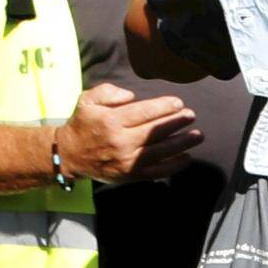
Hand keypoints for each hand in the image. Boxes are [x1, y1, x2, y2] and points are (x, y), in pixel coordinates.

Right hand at [63, 85, 197, 181]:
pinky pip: (157, 172)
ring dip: (182, 143)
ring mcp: (127, 161)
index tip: (178, 103)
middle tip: (191, 115)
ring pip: (160, 151)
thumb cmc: (82, 124)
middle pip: (155, 131)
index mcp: (111, 121)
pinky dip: (174, 166)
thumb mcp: (87, 100)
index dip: (163, 107)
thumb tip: (131, 96)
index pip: (143, 112)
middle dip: (176, 122)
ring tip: (197, 135)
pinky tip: (186, 157)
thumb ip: (108, 92)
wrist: (70, 155)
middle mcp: (121, 142)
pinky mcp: (130, 175)